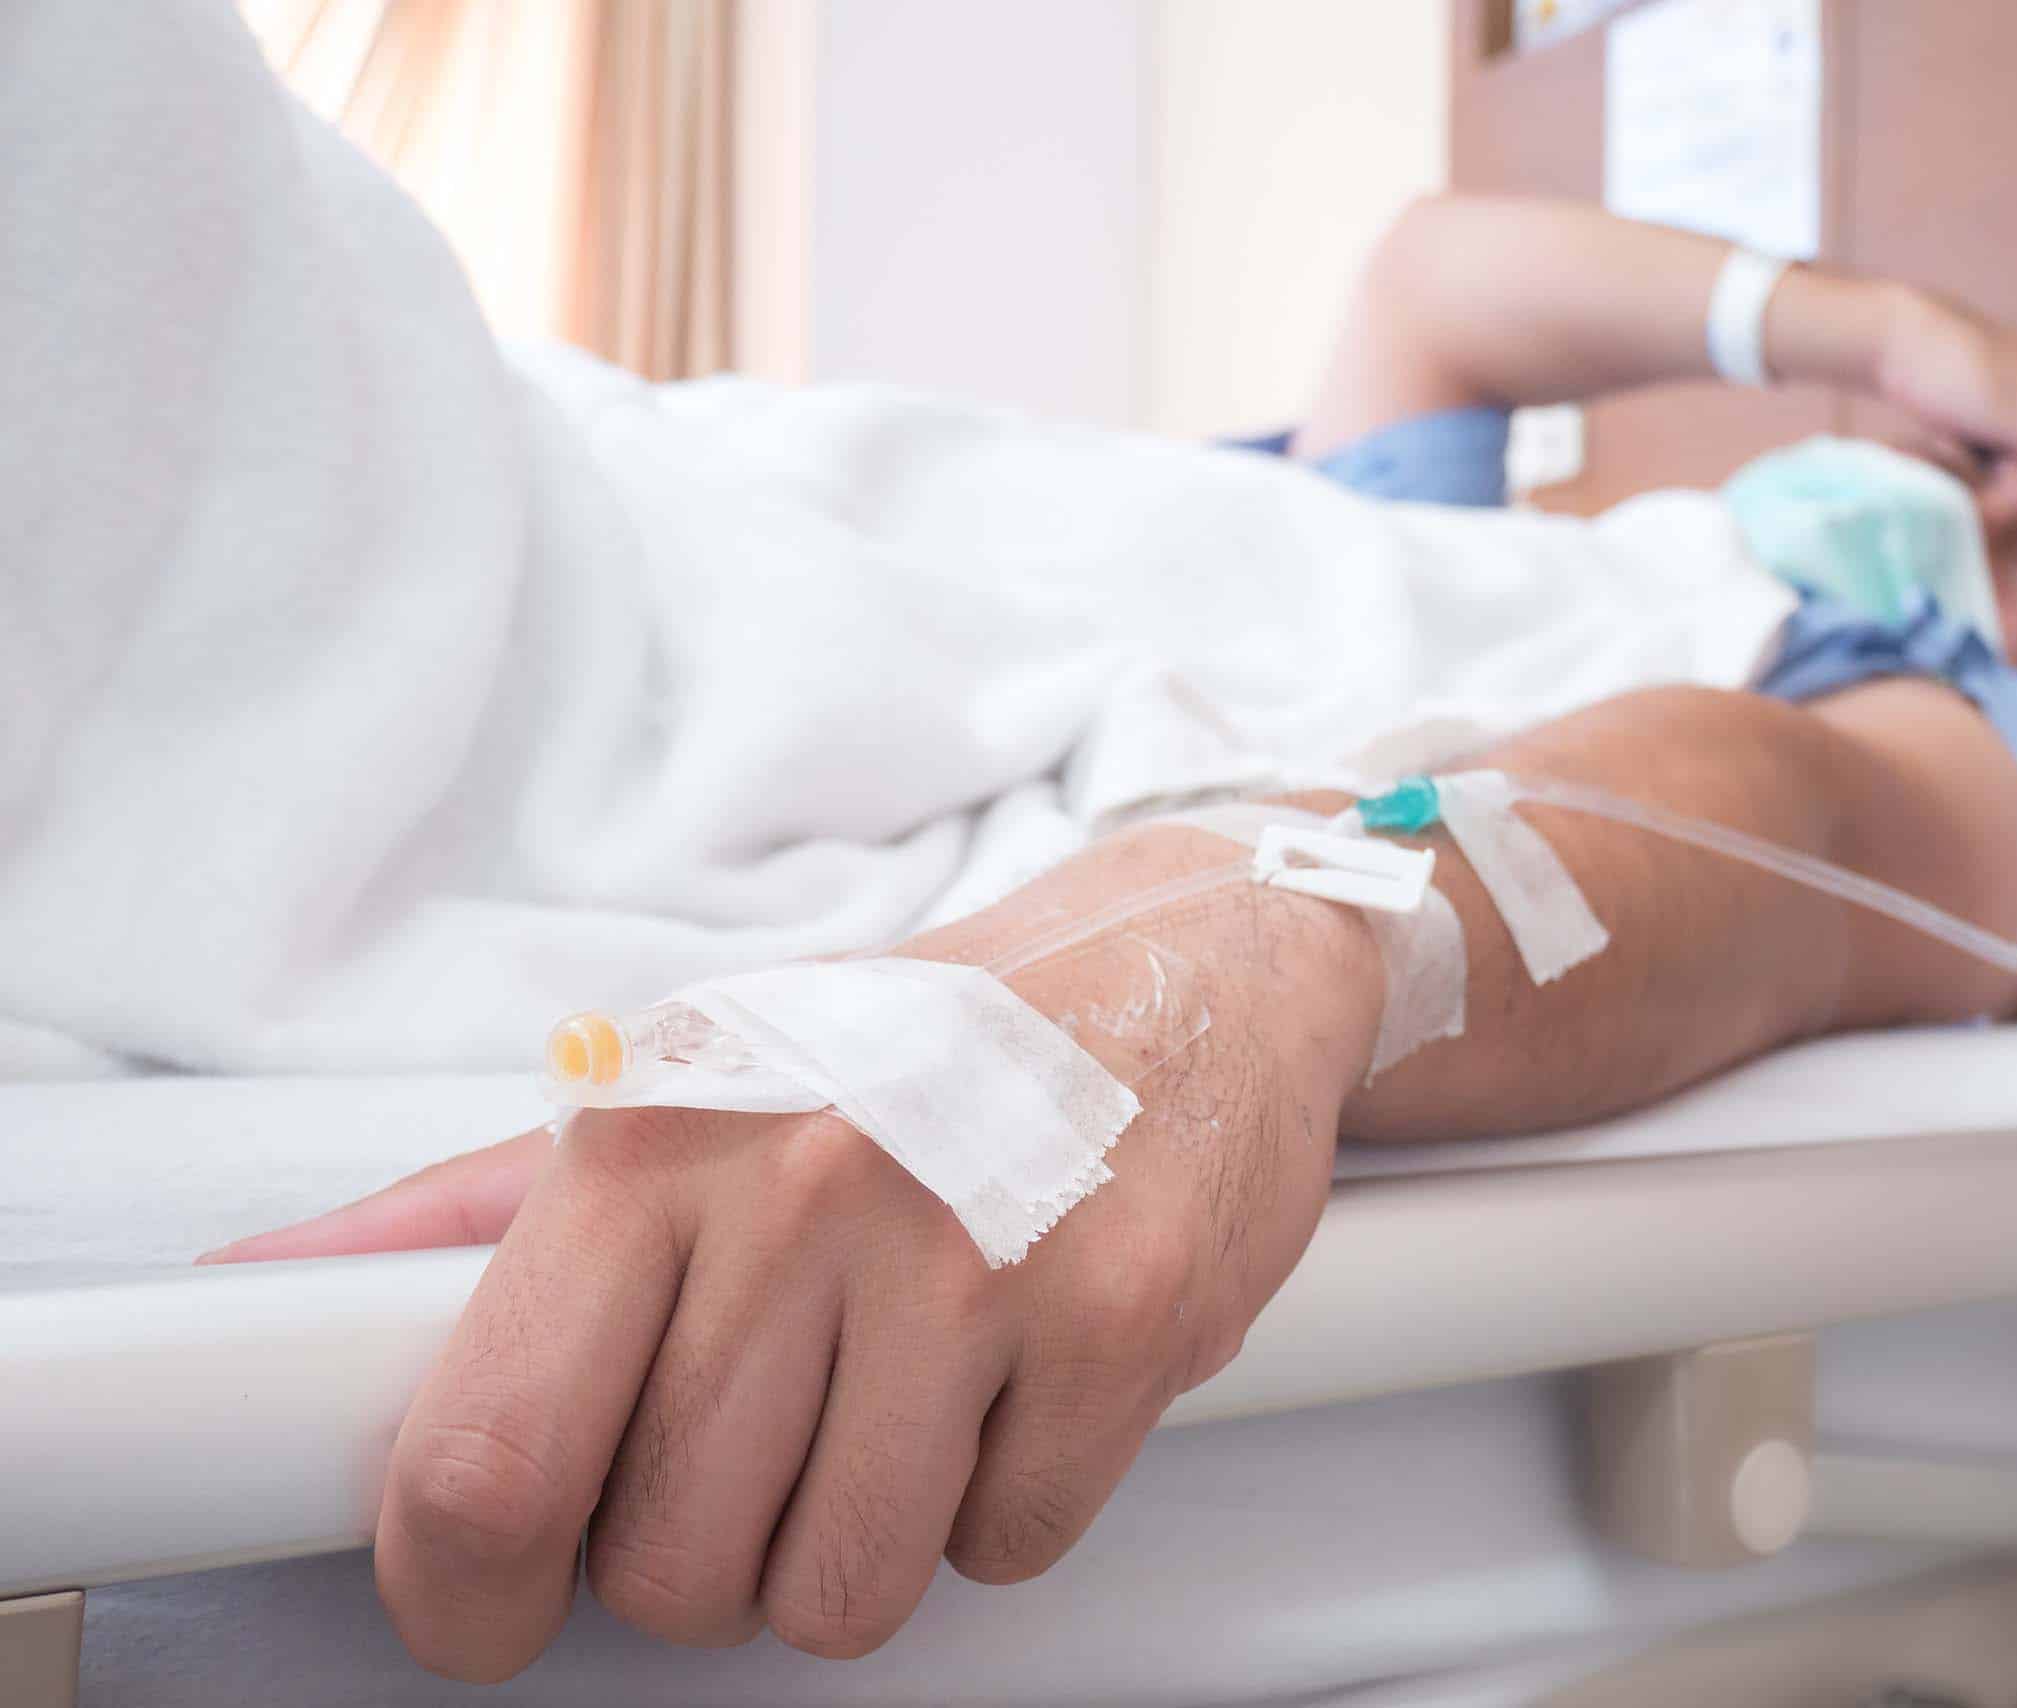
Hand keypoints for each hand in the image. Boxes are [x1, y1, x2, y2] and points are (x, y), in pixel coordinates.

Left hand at [206, 830, 1382, 1680]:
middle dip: (710, 1548)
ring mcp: (975, 1260)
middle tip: (778, 1431)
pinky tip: (1020, 1378)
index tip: (491, 1607)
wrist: (1198, 959)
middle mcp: (805, 1193)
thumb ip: (479, 1207)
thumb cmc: (931, 1041)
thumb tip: (266, 1287)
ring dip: (861, 1538)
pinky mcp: (1121, 1323)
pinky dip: (1007, 1499)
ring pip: (839, 1595)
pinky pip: (1005, 1551)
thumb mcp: (695, 1084)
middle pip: (669, 1569)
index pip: (489, 1459)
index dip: (463, 1592)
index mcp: (660, 1139)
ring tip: (905, 1395)